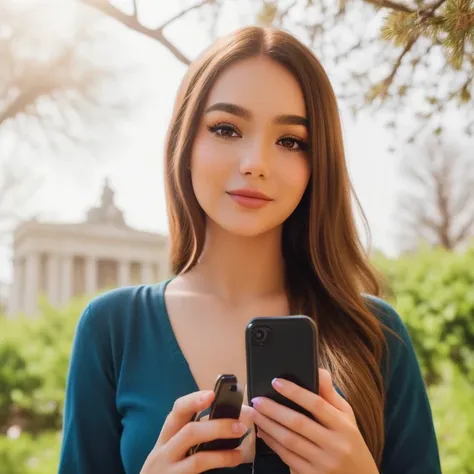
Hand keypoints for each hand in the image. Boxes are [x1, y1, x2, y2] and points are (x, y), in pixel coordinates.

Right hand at [140, 390, 247, 472]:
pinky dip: (219, 468)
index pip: (177, 412)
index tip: (212, 394)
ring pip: (197, 459)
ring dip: (223, 454)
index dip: (194, 400)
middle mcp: (163, 453)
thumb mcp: (170, 451)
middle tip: (239, 425)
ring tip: (240, 453)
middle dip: (217, 426)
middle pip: (188, 432)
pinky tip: (231, 464)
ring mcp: (168, 472)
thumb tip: (223, 422)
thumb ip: (188, 436)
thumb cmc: (165, 471)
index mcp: (165, 438)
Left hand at [250, 369, 378, 473]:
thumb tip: (318, 370)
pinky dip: (272, 444)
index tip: (276, 382)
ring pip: (289, 441)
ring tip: (254, 414)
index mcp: (343, 426)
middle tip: (256, 399)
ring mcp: (323, 464)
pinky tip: (263, 432)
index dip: (295, 392)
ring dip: (268, 426)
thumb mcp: (347, 416)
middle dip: (273, 410)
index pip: (317, 404)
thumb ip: (330, 394)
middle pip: (298, 423)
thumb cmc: (351, 443)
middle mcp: (334, 445)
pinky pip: (287, 458)